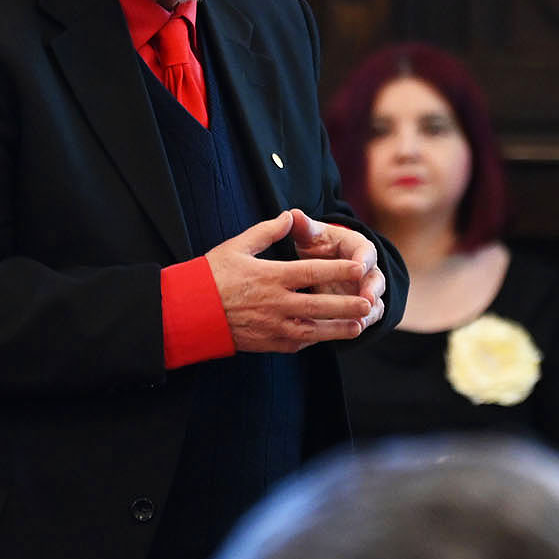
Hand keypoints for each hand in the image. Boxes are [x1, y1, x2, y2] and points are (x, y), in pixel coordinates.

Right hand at [206, 211, 375, 353]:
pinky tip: (327, 336)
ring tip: (359, 326)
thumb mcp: (237, 246)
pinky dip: (315, 339)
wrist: (189, 312)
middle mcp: (276, 303)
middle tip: (369, 303)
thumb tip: (289, 216)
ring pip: (314, 330)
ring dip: (338, 329)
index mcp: (271, 276)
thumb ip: (267, 232)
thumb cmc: (211, 275)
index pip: (313, 272)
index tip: (360, 267)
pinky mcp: (268, 342)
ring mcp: (273, 326)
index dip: (339, 270)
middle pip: (320, 305)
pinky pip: (298, 342)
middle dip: (348, 305)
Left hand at [289, 209, 387, 331]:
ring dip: (369, 311)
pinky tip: (352, 331)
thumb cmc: (318, 245)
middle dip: (372, 289)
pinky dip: (362, 323)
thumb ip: (305, 227)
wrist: (323, 262)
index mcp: (357, 247)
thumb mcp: (311, 236)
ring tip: (361, 321)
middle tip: (368, 299)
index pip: (365, 251)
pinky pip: (367, 317)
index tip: (359, 265)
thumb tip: (294, 214)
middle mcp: (368, 269)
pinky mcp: (363, 307)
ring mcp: (367, 290)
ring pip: (375, 302)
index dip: (363, 259)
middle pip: (376, 279)